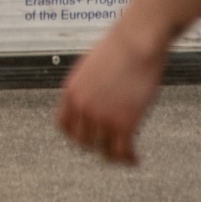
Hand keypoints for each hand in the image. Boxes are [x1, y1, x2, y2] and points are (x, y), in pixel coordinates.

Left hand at [57, 23, 170, 164]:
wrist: (136, 43)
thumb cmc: (118, 49)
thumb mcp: (89, 68)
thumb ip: (86, 88)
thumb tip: (92, 98)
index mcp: (71, 93)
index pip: (64, 126)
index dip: (76, 136)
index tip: (87, 139)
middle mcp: (82, 107)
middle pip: (82, 141)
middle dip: (96, 146)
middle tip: (108, 148)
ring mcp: (101, 116)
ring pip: (103, 151)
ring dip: (114, 156)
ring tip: (124, 157)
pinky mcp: (124, 122)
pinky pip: (122, 151)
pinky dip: (129, 158)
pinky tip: (135, 159)